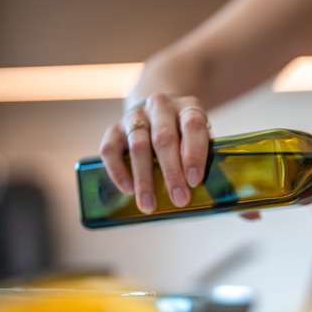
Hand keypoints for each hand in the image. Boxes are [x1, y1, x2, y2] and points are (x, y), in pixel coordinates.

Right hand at [99, 92, 210, 213]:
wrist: (157, 111)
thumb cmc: (184, 133)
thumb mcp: (199, 136)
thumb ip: (202, 155)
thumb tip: (201, 191)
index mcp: (187, 107)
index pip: (192, 125)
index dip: (194, 154)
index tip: (194, 181)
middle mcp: (161, 106)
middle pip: (164, 138)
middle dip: (172, 173)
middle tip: (179, 199)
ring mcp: (136, 116)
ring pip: (138, 146)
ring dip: (144, 178)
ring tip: (149, 205)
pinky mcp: (115, 127)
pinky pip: (110, 149)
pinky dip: (118, 171)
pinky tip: (128, 190)